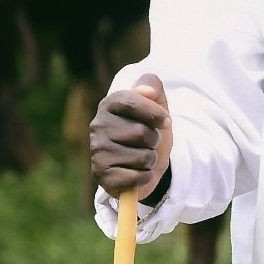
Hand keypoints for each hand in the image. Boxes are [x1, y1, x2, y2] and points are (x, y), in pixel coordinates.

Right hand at [90, 75, 171, 197]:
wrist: (146, 163)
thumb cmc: (150, 129)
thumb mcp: (157, 104)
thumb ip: (153, 86)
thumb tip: (146, 91)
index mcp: (109, 104)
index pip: (133, 101)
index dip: (156, 113)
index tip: (166, 121)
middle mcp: (98, 126)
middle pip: (141, 132)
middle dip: (154, 140)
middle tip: (147, 142)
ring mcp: (97, 151)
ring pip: (143, 157)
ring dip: (151, 160)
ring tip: (142, 157)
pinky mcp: (101, 175)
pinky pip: (137, 177)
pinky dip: (145, 177)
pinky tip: (137, 173)